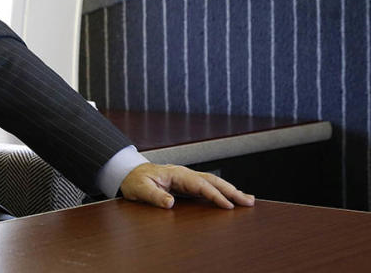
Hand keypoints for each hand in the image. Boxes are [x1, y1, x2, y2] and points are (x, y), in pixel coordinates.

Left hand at [119, 163, 254, 209]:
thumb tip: (170, 202)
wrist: (129, 173)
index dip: (215, 195)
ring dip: (231, 190)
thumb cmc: (135, 181)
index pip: (200, 185)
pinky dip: (222, 191)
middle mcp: (185, 174)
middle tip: (249, 202)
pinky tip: (232, 198)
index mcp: (176, 174)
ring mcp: (187, 178)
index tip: (228, 205)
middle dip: (232, 191)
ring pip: (213, 183)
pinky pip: (208, 187)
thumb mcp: (140, 190)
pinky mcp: (188, 184)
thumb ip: (154, 196)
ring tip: (248, 200)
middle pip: (212, 181)